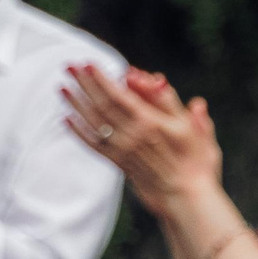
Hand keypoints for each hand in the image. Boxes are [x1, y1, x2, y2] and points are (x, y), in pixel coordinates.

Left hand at [60, 64, 222, 218]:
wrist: (187, 195)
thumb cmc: (195, 159)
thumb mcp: (191, 125)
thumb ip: (170, 102)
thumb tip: (155, 78)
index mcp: (149, 122)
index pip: (118, 94)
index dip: (100, 78)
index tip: (87, 63)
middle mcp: (131, 135)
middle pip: (101, 104)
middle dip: (83, 84)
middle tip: (68, 66)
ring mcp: (122, 149)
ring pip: (93, 122)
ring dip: (75, 103)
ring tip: (62, 87)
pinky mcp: (118, 162)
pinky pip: (93, 144)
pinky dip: (78, 132)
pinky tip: (66, 119)